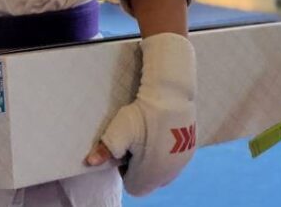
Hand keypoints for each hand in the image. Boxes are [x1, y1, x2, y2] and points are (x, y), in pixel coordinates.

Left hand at [85, 33, 195, 195]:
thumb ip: (104, 150)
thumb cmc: (142, 115)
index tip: (125, 151)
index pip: (133, 185)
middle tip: (136, 143)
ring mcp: (182, 163)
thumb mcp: (118, 131)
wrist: (171, 95)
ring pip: (163, 171)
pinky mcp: (191, 150)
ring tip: (149, 136)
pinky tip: (162, 132)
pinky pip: (174, 160)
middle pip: (149, 180)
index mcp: (150, 176)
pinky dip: (167, 151)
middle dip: (140, 167)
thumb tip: (90, 163)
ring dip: (154, 159)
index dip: (126, 171)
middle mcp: (168, 175)